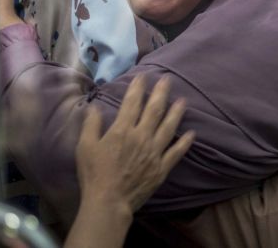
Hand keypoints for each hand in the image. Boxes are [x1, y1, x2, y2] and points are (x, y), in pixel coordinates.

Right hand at [75, 74, 193, 217]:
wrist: (108, 201)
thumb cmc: (94, 174)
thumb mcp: (85, 147)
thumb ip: (91, 124)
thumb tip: (94, 106)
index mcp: (123, 130)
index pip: (132, 103)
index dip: (138, 88)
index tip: (143, 76)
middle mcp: (141, 136)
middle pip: (154, 110)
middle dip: (161, 93)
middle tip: (167, 80)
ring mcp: (154, 152)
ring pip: (169, 127)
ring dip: (176, 112)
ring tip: (183, 100)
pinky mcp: (161, 168)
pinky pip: (176, 152)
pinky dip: (185, 142)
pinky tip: (192, 134)